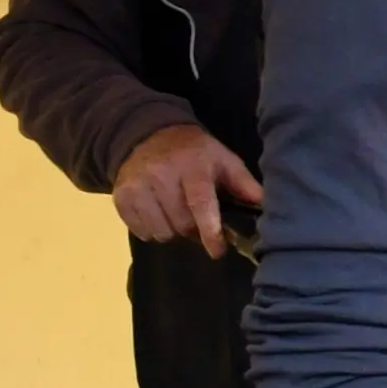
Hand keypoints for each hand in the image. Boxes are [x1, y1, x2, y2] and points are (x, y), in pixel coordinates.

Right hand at [111, 125, 262, 258]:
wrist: (149, 136)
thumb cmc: (195, 153)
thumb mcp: (224, 160)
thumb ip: (244, 184)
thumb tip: (266, 206)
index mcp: (192, 166)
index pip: (200, 203)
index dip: (210, 231)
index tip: (218, 251)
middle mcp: (161, 175)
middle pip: (181, 224)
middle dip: (194, 230)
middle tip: (199, 221)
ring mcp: (137, 186)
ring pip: (161, 231)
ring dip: (173, 231)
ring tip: (178, 215)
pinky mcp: (120, 197)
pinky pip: (140, 231)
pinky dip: (153, 230)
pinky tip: (160, 214)